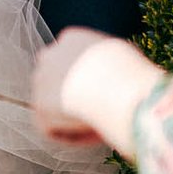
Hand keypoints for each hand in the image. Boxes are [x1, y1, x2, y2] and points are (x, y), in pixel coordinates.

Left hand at [30, 25, 166, 155]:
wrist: (117, 86)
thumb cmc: (132, 71)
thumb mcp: (124, 55)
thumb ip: (110, 62)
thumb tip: (120, 79)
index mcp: (71, 38)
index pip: (72, 58)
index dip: (88, 79)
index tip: (106, 93)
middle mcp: (50, 56)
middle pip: (58, 79)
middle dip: (74, 95)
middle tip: (100, 112)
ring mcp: (41, 82)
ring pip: (56, 104)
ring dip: (74, 116)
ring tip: (105, 125)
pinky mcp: (40, 109)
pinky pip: (57, 129)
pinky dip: (75, 135)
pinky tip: (97, 134)